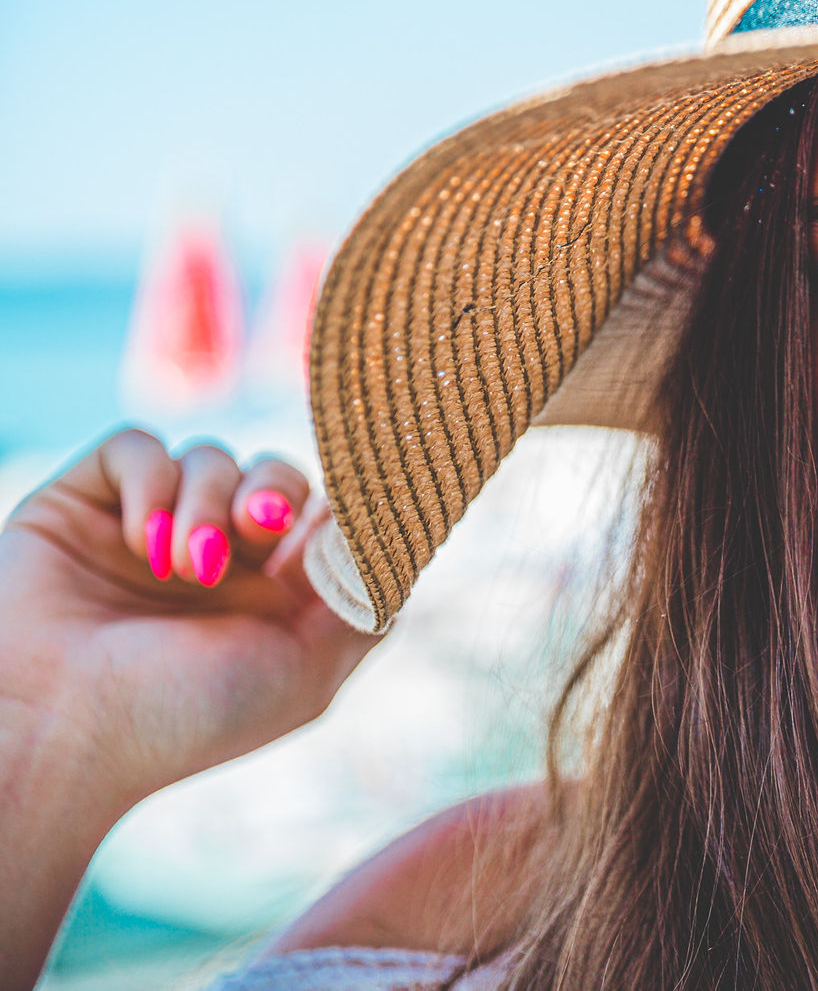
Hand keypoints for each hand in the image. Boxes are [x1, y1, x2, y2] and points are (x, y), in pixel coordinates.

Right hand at [0, 426, 377, 809]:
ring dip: (207, 501)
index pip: (322, 515)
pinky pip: (137, 446)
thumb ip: (363, 603)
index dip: (340, 496)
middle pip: (275, 474)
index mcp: (270, 597)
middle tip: (257, 531)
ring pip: (211, 457)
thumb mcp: (304, 674)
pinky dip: (150, 480)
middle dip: (275, 491)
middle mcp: (213, 559)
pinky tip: (141, 539)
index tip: (355, 494)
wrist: (58, 729)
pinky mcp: (83, 504)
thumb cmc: (182, 717)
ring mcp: (149, 528)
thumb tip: (400, 542)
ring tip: (180, 567)